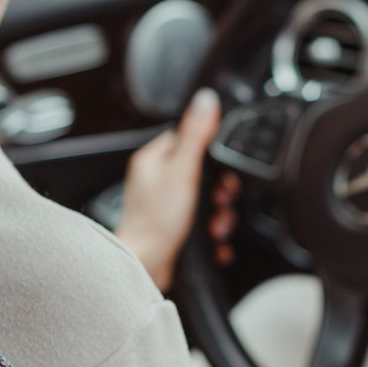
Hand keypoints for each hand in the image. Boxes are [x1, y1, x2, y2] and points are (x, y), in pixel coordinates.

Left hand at [116, 88, 221, 289]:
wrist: (145, 266)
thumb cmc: (156, 222)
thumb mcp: (182, 172)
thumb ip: (196, 135)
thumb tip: (205, 99)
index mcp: (154, 159)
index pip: (189, 140)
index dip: (212, 155)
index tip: (222, 172)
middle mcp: (156, 180)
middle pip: (202, 173)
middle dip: (219, 192)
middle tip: (219, 201)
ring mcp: (163, 205)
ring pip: (205, 200)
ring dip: (219, 216)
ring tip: (215, 227)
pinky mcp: (171, 228)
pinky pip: (201, 224)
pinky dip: (211, 234)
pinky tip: (213, 241)